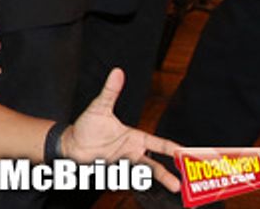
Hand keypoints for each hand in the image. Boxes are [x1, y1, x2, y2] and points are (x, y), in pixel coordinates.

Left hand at [63, 68, 181, 192]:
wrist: (71, 143)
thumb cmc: (87, 126)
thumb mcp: (100, 107)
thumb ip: (110, 91)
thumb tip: (117, 72)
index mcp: (134, 137)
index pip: (159, 144)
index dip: (174, 149)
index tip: (187, 153)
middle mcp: (132, 152)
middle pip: (156, 164)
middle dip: (171, 170)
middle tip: (185, 177)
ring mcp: (125, 164)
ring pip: (146, 173)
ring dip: (160, 179)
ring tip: (175, 186)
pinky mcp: (116, 172)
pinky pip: (130, 178)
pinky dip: (138, 181)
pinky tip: (144, 184)